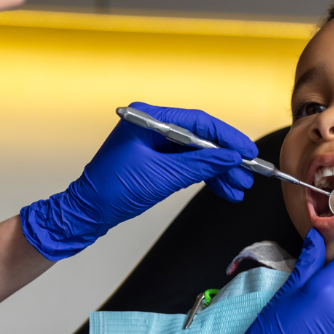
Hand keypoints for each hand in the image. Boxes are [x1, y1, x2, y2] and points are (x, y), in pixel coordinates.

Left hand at [20, 102, 257, 260]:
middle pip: (200, 138)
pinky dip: (203, 177)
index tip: (247, 151)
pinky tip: (222, 189)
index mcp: (148, 119)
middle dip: (225, 159)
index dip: (227, 137)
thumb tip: (229, 158)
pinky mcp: (154, 161)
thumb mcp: (162, 177)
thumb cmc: (112, 191)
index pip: (198, 122)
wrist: (86, 213)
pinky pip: (186, 165)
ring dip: (218, 172)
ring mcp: (153, 145)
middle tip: (247, 174)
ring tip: (238, 188)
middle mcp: (151, 127)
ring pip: (196, 154)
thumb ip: (199, 165)